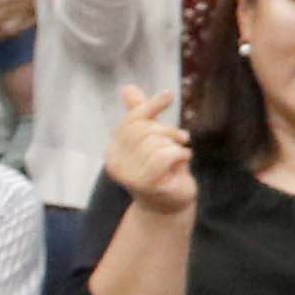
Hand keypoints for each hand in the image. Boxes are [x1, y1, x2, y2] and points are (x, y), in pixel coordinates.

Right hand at [104, 85, 196, 211]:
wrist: (169, 206)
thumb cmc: (162, 170)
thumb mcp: (151, 139)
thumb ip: (139, 115)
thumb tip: (127, 88)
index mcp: (113, 150)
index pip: (130, 120)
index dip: (150, 106)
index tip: (168, 95)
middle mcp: (115, 163)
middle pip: (144, 129)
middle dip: (167, 131)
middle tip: (178, 140)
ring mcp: (129, 175)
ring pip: (157, 142)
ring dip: (176, 146)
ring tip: (178, 157)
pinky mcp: (146, 184)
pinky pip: (166, 155)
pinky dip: (180, 155)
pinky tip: (182, 164)